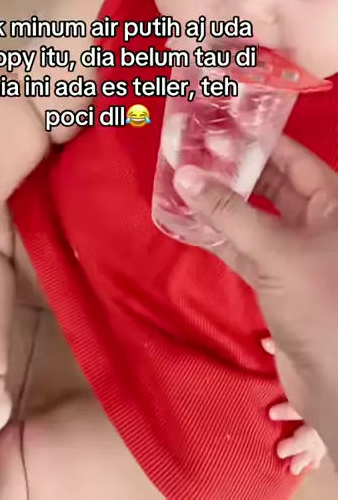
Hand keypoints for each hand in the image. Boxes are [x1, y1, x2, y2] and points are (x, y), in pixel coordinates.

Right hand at [174, 136, 337, 464]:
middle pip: (273, 184)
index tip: (218, 126)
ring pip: (256, 217)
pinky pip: (246, 248)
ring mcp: (298, 252)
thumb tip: (184, 175)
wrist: (336, 380)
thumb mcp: (275, 250)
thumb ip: (228, 212)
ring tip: (184, 184)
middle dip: (235, 171)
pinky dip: (220, 237)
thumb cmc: (320, 302)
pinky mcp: (279, 280)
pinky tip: (190, 224)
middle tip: (193, 154)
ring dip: (223, 204)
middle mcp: (318, 223)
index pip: (293, 158)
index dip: (257, 141)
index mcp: (333, 204)